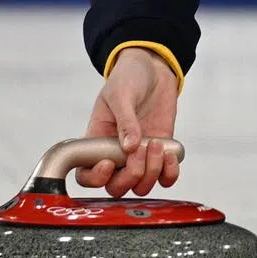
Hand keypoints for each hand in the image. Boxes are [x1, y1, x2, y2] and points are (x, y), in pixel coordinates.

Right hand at [76, 47, 180, 196]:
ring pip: (141, 186)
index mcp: (97, 142)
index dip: (96, 178)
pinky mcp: (160, 152)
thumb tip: (129, 148)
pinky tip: (170, 154)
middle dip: (130, 176)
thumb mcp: (121, 94)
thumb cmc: (128, 78)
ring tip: (154, 144)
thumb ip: (125, 120)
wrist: (153, 69)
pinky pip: (165, 177)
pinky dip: (169, 173)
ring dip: (150, 172)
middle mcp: (116, 155)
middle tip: (139, 150)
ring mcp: (139, 156)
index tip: (110, 163)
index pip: (86, 176)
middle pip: (116, 188)